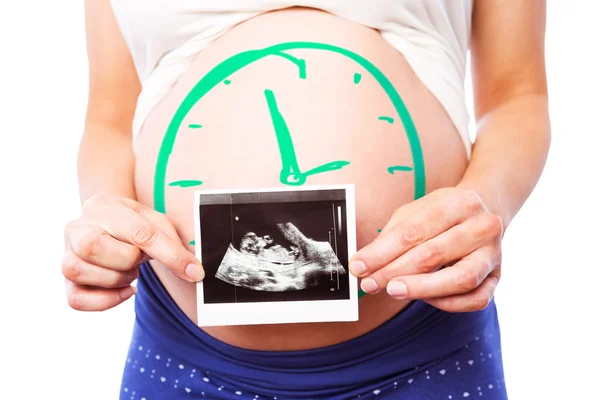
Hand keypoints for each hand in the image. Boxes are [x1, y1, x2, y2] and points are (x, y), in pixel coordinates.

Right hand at [62, 195, 203, 310]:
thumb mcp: (156, 223)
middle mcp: (77, 228)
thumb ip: (174, 244)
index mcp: (104, 207)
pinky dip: (105, 301)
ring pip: (80, 271)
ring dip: (116, 278)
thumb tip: (193, 272)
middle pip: (94, 247)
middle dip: (128, 260)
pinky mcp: (66, 281)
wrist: (105, 223)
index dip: (170, 255)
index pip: (139, 232)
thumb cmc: (133, 224)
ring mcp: (66, 254)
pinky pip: (76, 299)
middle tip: (138, 258)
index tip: (194, 272)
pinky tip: (124, 290)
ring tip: (129, 269)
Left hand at [350, 188, 502, 311]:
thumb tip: (364, 264)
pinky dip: (447, 303)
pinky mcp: (497, 278)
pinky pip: (474, 299)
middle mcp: (483, 226)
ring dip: (421, 289)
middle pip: (434, 253)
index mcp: (460, 202)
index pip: (415, 230)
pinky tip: (424, 298)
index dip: (382, 251)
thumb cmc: (444, 214)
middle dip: (395, 271)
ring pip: (460, 279)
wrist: (487, 212)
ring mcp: (494, 254)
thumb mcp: (416, 211)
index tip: (358, 266)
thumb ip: (391, 236)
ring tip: (393, 290)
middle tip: (370, 283)